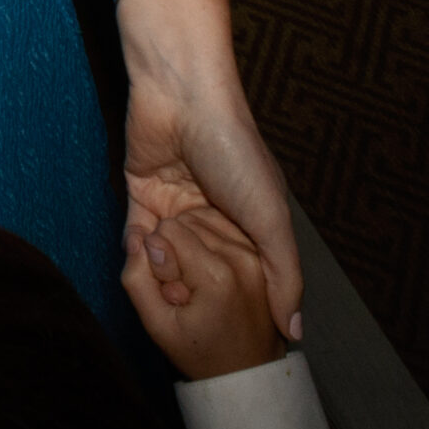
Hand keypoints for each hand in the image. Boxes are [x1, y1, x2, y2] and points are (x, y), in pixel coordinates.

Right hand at [122, 203, 286, 380]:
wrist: (248, 374)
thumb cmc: (201, 353)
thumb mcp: (156, 326)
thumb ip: (137, 279)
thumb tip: (138, 239)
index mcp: (217, 276)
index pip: (168, 228)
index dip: (159, 256)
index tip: (172, 288)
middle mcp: (241, 258)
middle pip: (187, 222)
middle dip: (177, 248)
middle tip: (185, 288)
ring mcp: (255, 255)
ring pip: (204, 220)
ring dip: (193, 244)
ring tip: (199, 283)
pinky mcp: (261, 254)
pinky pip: (222, 227)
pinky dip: (210, 242)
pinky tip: (211, 273)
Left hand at [123, 65, 301, 345]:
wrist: (182, 96)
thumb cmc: (235, 150)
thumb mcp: (271, 217)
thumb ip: (284, 274)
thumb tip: (293, 332)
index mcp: (251, 223)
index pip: (245, 278)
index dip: (236, 303)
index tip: (227, 327)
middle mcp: (215, 217)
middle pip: (200, 271)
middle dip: (190, 288)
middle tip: (184, 297)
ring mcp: (178, 204)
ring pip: (166, 256)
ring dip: (160, 270)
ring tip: (161, 280)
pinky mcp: (144, 192)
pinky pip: (136, 233)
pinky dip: (135, 249)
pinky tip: (138, 259)